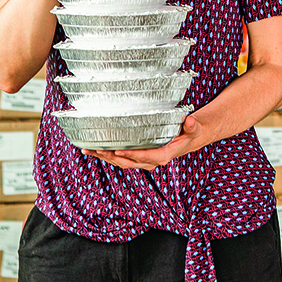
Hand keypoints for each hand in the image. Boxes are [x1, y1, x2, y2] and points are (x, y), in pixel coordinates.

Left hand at [90, 112, 204, 169]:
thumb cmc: (189, 132)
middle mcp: (151, 161)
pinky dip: (105, 154)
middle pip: (128, 162)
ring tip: (88, 149)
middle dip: (111, 156)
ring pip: (120, 162)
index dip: (131, 155)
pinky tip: (92, 148)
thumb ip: (192, 125)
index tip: (118, 150)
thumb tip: (190, 120)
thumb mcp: (193, 128)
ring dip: (104, 157)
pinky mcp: (136, 157)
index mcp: (163, 155)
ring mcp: (142, 161)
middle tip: (97, 148)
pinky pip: (119, 158)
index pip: (145, 157)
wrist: (186, 140)